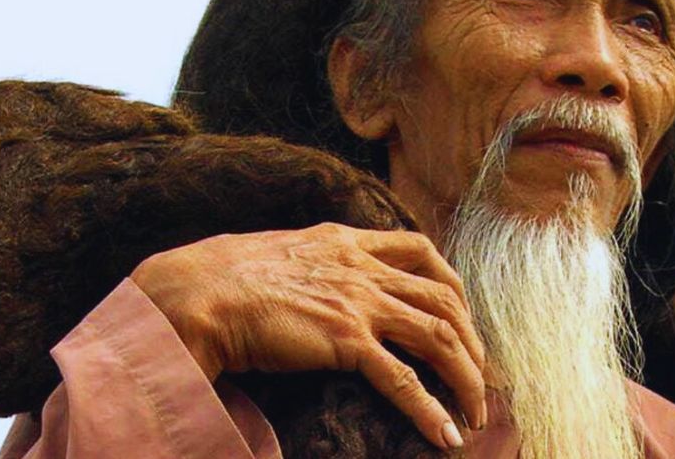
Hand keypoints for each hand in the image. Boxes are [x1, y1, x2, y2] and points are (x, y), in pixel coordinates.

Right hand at [130, 222, 486, 449]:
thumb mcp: (279, 252)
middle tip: (478, 374)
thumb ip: (310, 263)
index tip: (459, 312)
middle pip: (443, 296)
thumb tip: (311, 281)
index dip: (450, 282)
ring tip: (474, 412)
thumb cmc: (220, 277)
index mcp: (345, 240)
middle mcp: (361, 266)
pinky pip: (404, 379)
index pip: (419, 249)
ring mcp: (358, 301)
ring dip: (464, 377)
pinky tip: (445, 433)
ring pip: (437, 335)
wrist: (197, 293)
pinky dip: (430, 409)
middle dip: (470, 339)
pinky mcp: (346, 340)